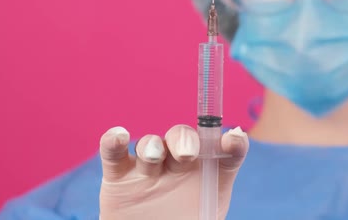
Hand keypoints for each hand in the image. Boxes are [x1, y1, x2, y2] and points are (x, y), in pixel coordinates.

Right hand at [98, 125, 248, 219]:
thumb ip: (212, 213)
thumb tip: (223, 183)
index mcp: (208, 178)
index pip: (226, 153)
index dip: (232, 143)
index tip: (233, 140)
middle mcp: (180, 167)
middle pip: (185, 139)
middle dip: (185, 140)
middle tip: (186, 154)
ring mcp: (149, 169)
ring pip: (152, 144)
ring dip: (152, 145)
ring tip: (153, 157)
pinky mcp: (119, 176)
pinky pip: (114, 153)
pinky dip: (114, 141)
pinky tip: (119, 137)